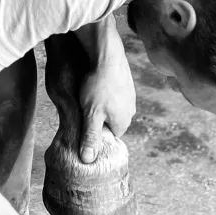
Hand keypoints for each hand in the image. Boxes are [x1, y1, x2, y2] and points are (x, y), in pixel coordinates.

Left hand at [77, 40, 135, 163]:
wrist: (108, 54)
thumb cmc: (98, 86)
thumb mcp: (91, 115)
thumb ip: (90, 137)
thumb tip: (88, 160)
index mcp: (123, 122)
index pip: (109, 137)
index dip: (95, 131)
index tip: (85, 121)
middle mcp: (130, 111)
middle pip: (111, 122)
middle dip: (98, 117)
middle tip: (85, 107)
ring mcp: (130, 96)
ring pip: (112, 107)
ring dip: (101, 103)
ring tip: (90, 94)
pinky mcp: (126, 83)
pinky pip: (114, 94)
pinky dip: (105, 91)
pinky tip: (96, 84)